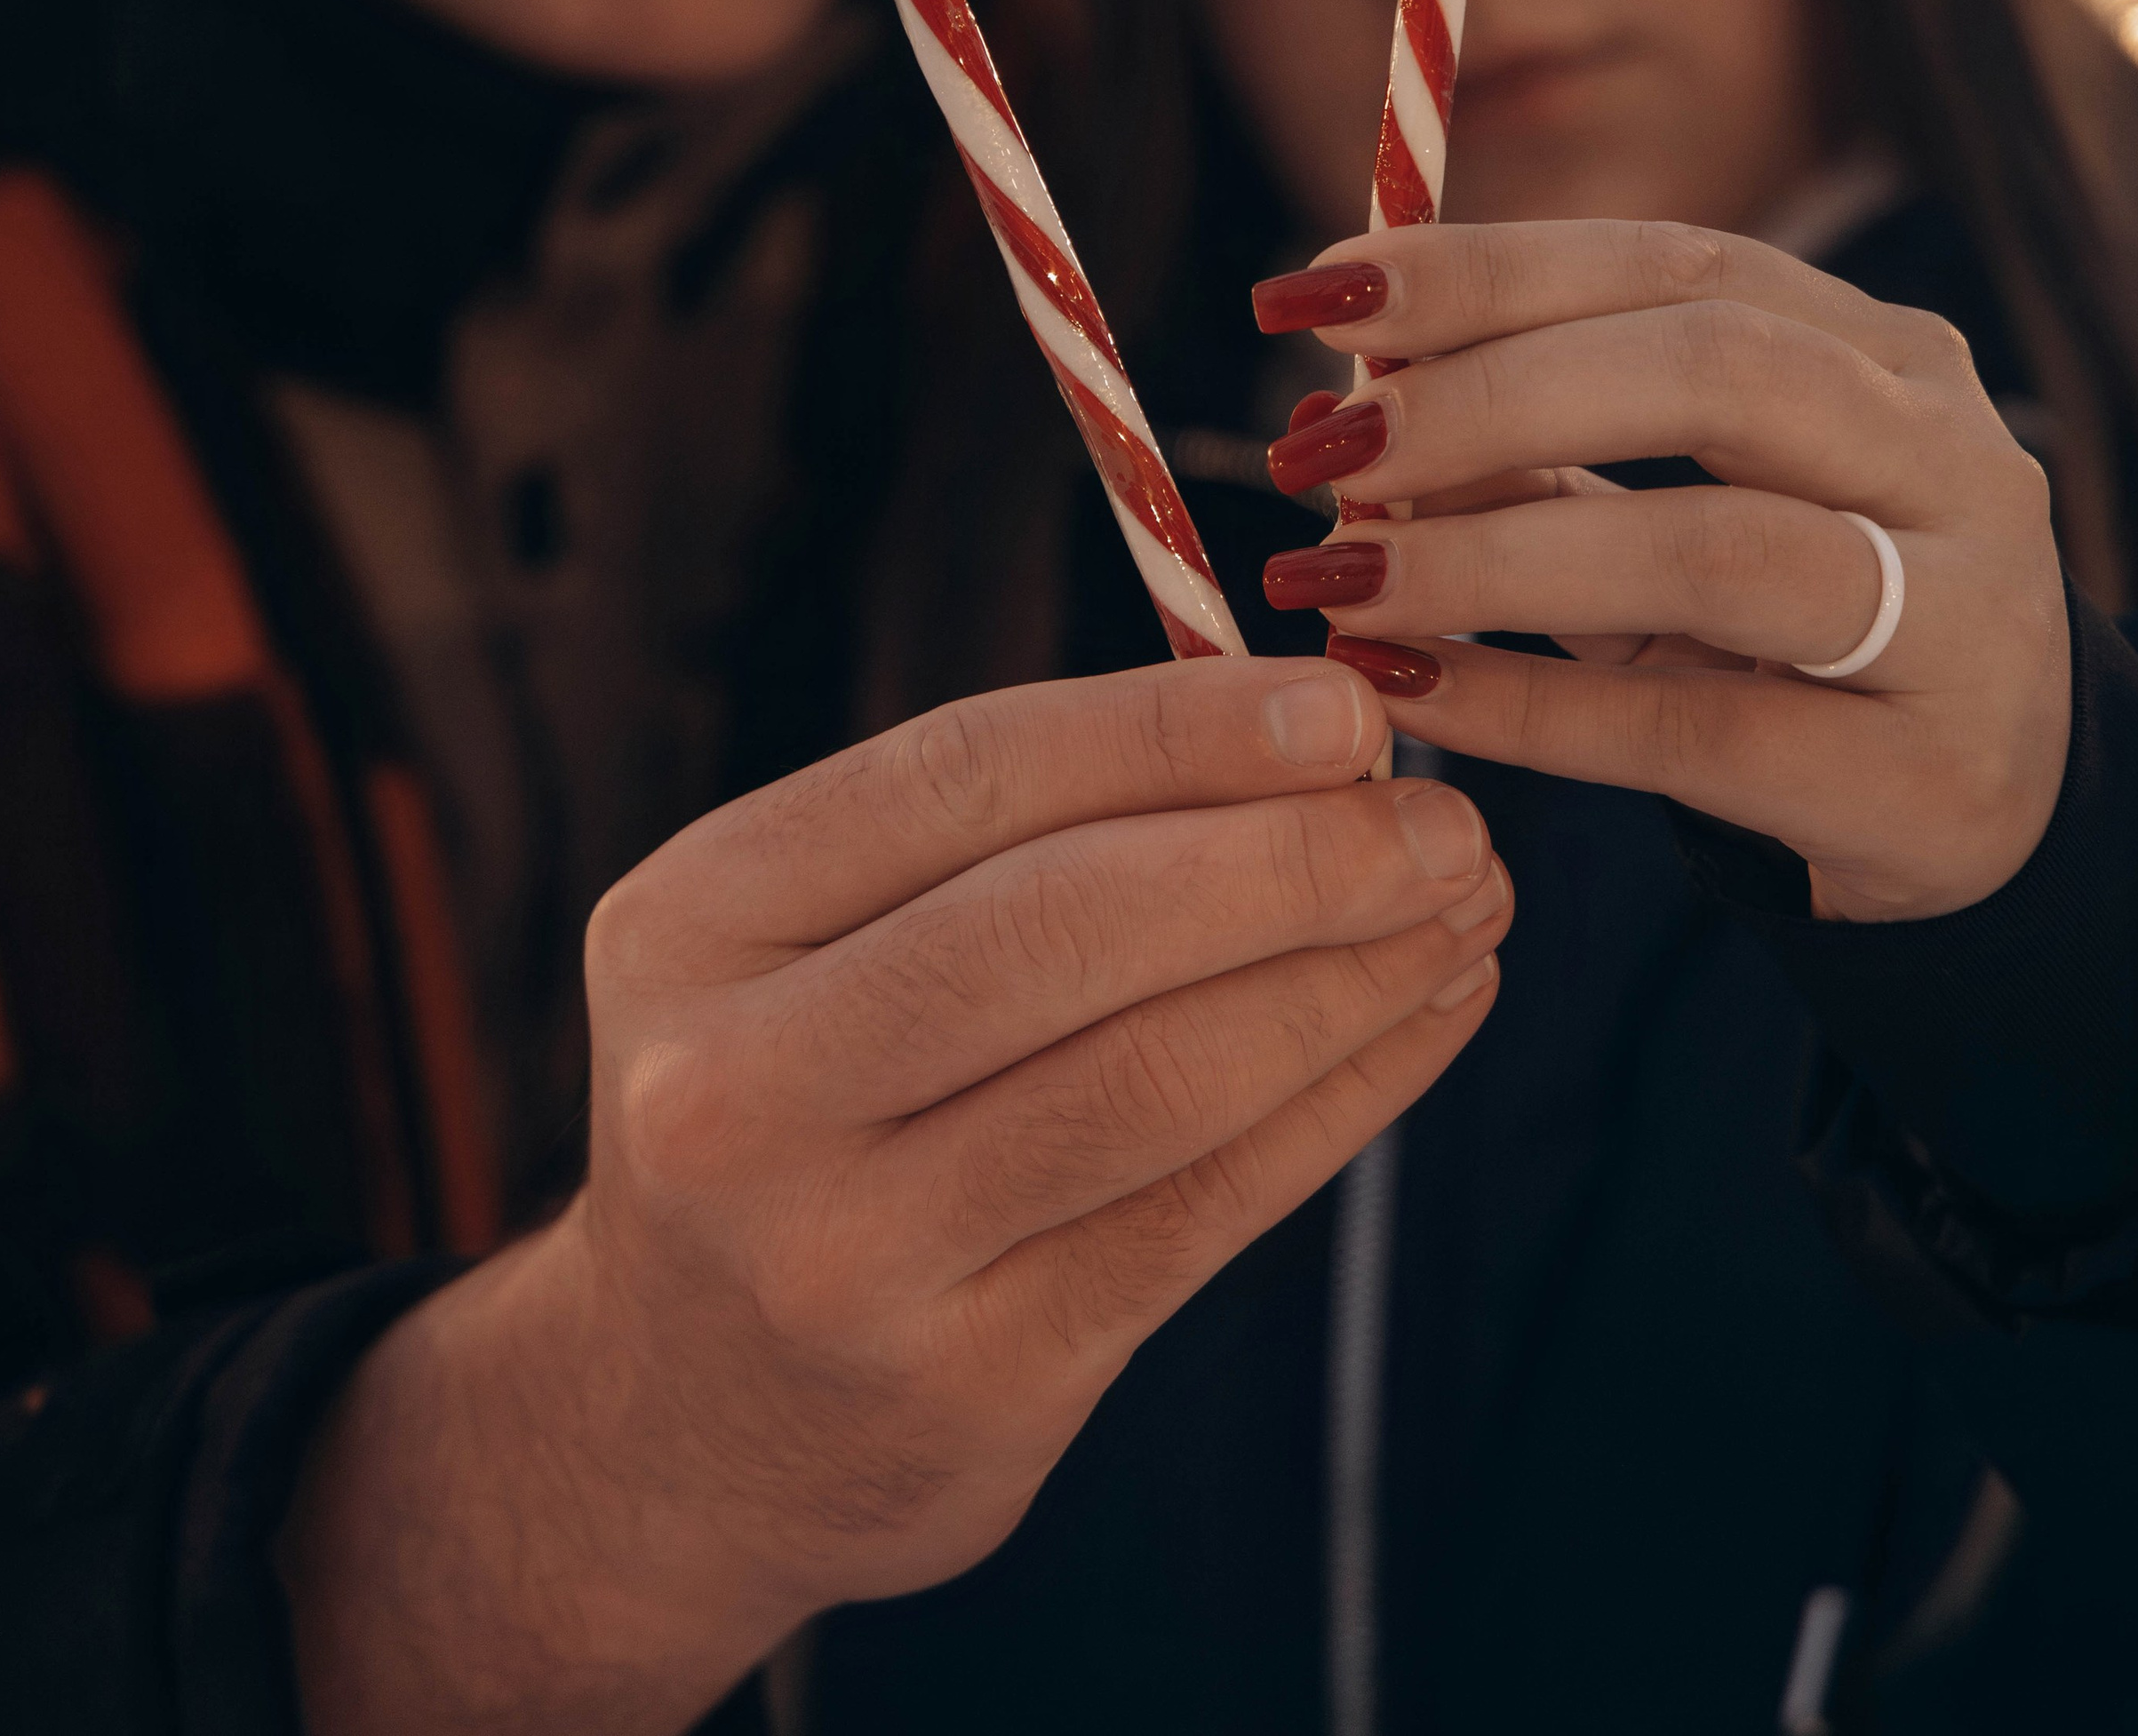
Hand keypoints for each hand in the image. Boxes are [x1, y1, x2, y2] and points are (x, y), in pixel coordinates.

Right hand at [280, 656, 1508, 1734]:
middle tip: (1447, 823)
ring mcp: (843, 1257)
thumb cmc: (795, 1101)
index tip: (1346, 710)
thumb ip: (1002, 834)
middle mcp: (736, 1087)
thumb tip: (1303, 733)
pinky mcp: (968, 1388)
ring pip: (1155, 1078)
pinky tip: (1420, 1023)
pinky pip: (1200, 1211)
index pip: (968, 777)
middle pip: (1066, 926)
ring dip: (1348, 978)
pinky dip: (1339, 1100)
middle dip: (1293, 858)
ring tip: (1465, 911)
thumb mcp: (805, 939)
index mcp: (695, 919)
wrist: (672, 1428)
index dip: (1177, 731)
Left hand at [1255, 218, 2068, 925]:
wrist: (1984, 812)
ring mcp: (1960, 619)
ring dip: (1496, 555)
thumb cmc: (1792, 629)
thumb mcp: (1688, 509)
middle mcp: (1945, 457)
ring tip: (1340, 580)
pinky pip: (1693, 733)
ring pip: (1714, 552)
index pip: (1678, 264)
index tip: (1319, 296)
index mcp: (1882, 352)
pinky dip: (1530, 709)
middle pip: (1711, 372)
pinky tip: (1409, 692)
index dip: (1489, 271)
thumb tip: (1340, 410)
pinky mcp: (1924, 781)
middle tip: (1324, 452)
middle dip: (1489, 399)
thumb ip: (1543, 451)